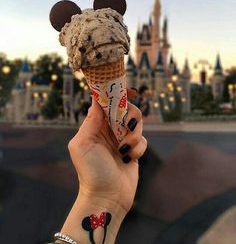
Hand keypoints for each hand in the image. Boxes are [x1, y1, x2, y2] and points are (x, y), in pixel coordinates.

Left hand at [68, 90, 146, 212]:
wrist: (107, 197)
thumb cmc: (91, 171)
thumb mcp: (83, 144)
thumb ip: (90, 121)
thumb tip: (96, 100)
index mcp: (95, 126)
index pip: (106, 103)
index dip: (115, 94)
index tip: (127, 91)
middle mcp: (109, 130)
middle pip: (126, 109)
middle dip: (129, 116)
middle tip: (126, 126)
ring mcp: (122, 139)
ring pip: (137, 123)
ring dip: (134, 135)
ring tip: (125, 150)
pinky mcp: (134, 150)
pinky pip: (143, 139)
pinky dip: (138, 148)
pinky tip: (129, 159)